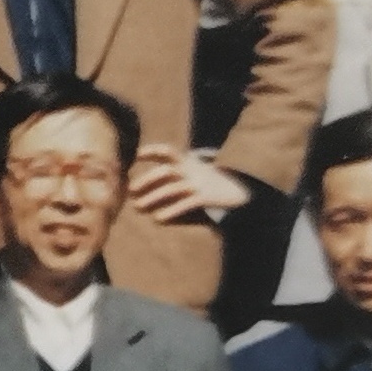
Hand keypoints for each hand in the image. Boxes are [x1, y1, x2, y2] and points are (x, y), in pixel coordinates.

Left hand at [128, 145, 251, 227]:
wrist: (240, 189)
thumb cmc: (206, 183)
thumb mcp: (191, 173)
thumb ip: (169, 179)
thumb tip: (138, 194)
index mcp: (187, 162)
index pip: (167, 151)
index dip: (151, 151)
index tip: (135, 157)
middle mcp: (192, 171)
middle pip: (166, 171)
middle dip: (147, 180)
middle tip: (131, 190)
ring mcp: (199, 184)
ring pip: (173, 189)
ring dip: (153, 198)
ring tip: (138, 207)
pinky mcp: (206, 198)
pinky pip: (186, 204)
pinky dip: (171, 211)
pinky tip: (158, 219)